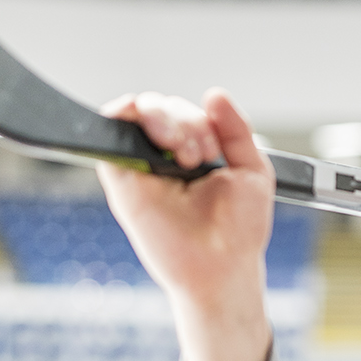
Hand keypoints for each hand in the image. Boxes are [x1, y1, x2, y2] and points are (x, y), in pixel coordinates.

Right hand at [96, 88, 274, 360]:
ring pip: (136, 113)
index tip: (213, 149)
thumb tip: (215, 93)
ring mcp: (142, 167)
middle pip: (160, 107)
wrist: (224, 266)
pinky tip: (150, 130)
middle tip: (199, 156)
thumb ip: (236, 128)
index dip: (198, 119)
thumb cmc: (239, 228)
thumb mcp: (252, 167)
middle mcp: (165, 157)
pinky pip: (108, 137)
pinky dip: (122, 117)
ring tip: (184, 155)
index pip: (184, 112)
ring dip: (161, 117)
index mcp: (194, 152)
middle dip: (183, 120)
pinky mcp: (122, 181)